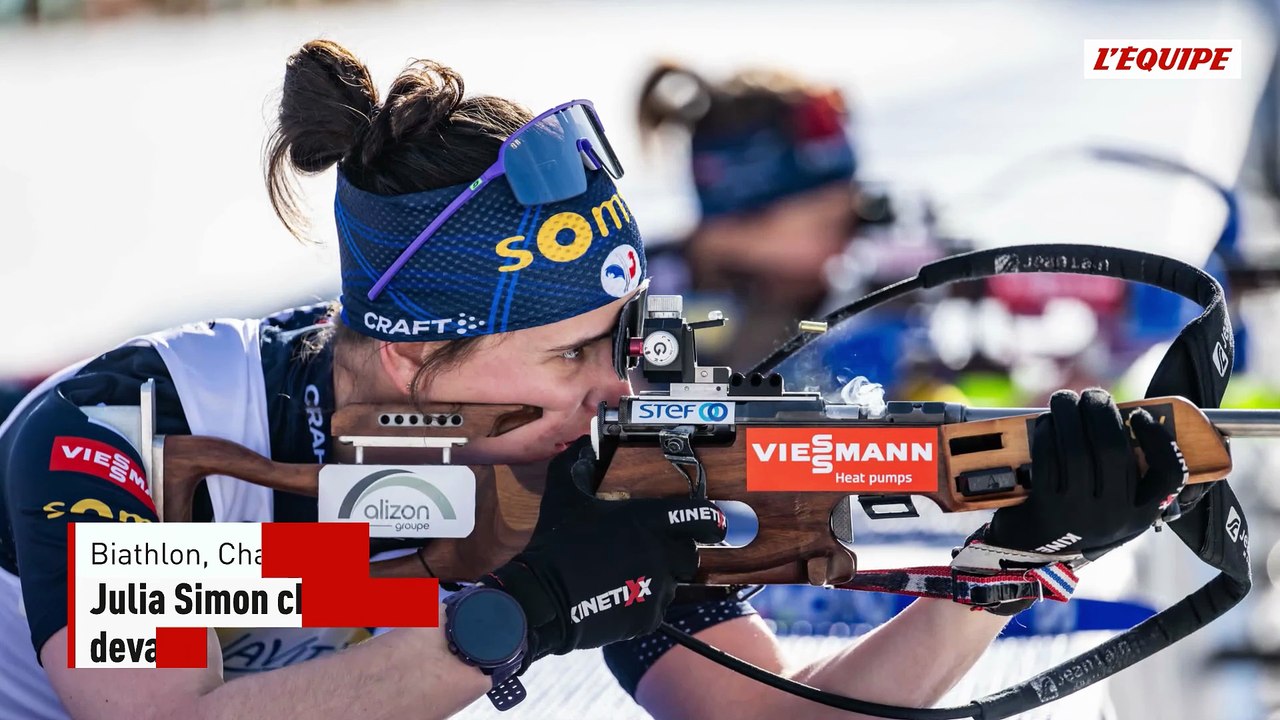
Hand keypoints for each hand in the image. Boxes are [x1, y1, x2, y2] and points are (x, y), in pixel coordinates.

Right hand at [482, 437, 725, 664]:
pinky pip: (656, 608)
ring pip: (673, 582)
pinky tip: (618, 597)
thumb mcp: (564, 494)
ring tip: (629, 577)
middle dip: (677, 552)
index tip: (716, 521)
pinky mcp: (649, 617)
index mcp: (647, 520)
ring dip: (659, 578)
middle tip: (654, 552)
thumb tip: (585, 444)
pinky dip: (643, 604)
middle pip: (690, 553)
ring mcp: (657, 588)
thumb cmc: (556, 542)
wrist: (544, 598)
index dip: (711, 519)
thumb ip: (579, 463)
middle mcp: (661, 553)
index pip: (699, 516)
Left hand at [984, 388, 1187, 560]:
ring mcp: (1078, 513)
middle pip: (1113, 448)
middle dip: (1101, 410)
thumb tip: (1120, 416)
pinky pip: (1047, 458)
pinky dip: (1046, 433)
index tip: (1139, 415)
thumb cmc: (1076, 516)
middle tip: (1092, 395)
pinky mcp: (1044, 507)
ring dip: (1068, 413)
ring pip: (1076, 448)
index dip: (1159, 439)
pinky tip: (1046, 423)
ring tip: (1064, 400)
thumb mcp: (1113, 507)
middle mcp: (1114, 516)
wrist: (1032, 554)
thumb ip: (1126, 473)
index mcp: (1140, 514)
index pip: (1169, 475)